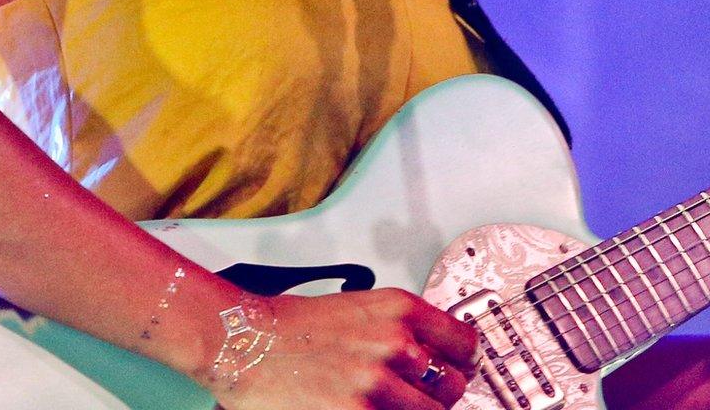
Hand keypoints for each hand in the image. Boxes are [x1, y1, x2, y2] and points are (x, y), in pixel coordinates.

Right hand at [218, 288, 479, 409]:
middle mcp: (394, 344)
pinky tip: (366, 409)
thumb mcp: (360, 309)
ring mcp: (376, 384)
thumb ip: (401, 331)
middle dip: (436, 395)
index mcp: (399, 310)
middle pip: (451, 387)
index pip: (463, 344)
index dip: (462, 363)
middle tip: (416, 397)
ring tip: (384, 404)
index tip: (457, 371)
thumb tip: (432, 359)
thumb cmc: (293, 326)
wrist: (245, 341)